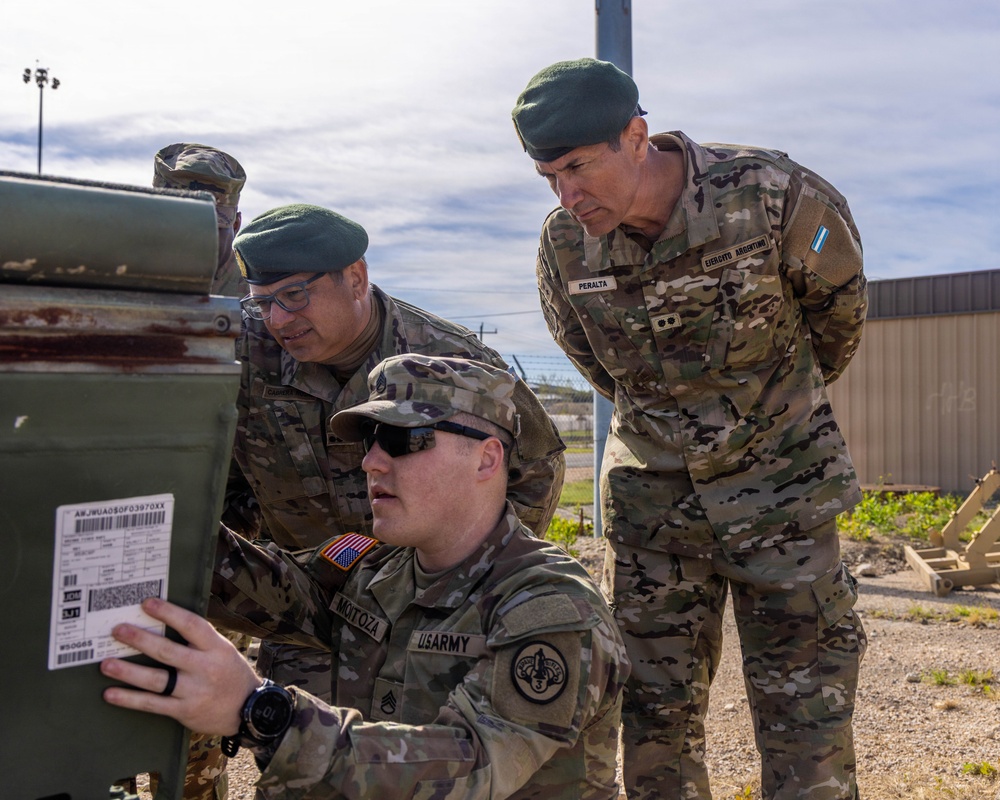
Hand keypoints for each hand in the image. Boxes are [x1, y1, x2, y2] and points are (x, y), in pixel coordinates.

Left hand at [101, 597, 261, 734]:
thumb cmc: (231, 674)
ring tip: (106, 664)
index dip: (169, 613)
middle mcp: (205, 668)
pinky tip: (111, 693)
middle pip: (167, 652)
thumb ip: (199, 640)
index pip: (191, 625)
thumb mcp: (223, 650)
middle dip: (140, 640)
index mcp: (216, 648)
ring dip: (128, 671)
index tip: (147, 603)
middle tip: (117, 630)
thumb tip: (164, 622)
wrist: (248, 709)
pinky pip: (152, 704)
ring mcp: (194, 691)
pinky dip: (130, 699)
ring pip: (156, 680)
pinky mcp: (184, 711)